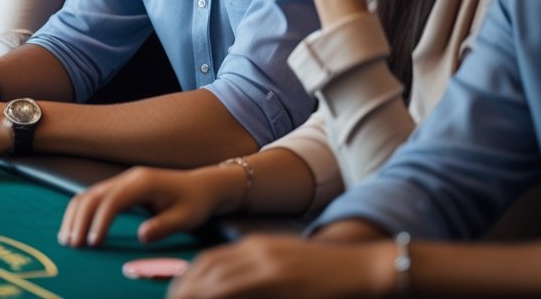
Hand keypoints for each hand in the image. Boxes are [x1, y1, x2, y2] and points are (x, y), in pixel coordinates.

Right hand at [59, 164, 244, 247]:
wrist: (203, 186)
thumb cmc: (195, 203)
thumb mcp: (186, 218)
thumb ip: (164, 226)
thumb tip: (141, 235)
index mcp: (144, 183)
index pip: (113, 201)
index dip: (100, 222)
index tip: (93, 243)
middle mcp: (129, 178)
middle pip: (94, 195)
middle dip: (79, 220)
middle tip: (72, 245)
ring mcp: (123, 181)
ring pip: (89, 194)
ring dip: (75, 216)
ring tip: (67, 239)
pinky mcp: (121, 188)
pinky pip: (95, 197)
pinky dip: (81, 212)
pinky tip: (75, 228)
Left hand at [168, 234, 394, 298]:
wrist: (366, 266)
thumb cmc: (326, 274)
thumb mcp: (285, 268)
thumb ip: (257, 277)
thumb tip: (230, 290)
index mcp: (256, 246)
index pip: (208, 261)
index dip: (186, 279)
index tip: (174, 296)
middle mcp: (257, 251)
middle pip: (207, 270)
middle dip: (184, 290)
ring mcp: (269, 265)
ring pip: (218, 282)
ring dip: (196, 294)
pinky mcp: (281, 280)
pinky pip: (240, 289)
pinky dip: (220, 296)